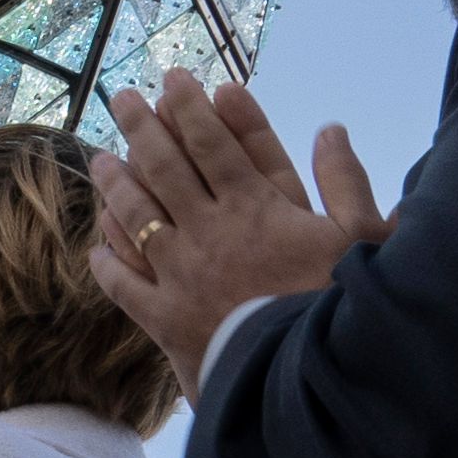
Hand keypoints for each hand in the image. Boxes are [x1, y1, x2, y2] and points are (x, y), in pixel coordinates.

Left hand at [88, 74, 377, 380]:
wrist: (308, 377)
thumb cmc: (340, 305)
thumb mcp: (362, 238)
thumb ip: (345, 179)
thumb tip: (330, 128)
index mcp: (255, 206)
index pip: (213, 143)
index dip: (190, 108)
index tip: (173, 80)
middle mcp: (209, 230)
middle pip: (164, 166)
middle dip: (140, 125)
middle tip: (119, 96)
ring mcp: (180, 273)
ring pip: (136, 215)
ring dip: (115, 183)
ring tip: (99, 159)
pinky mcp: (165, 318)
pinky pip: (124, 283)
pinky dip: (107, 260)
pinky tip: (96, 245)